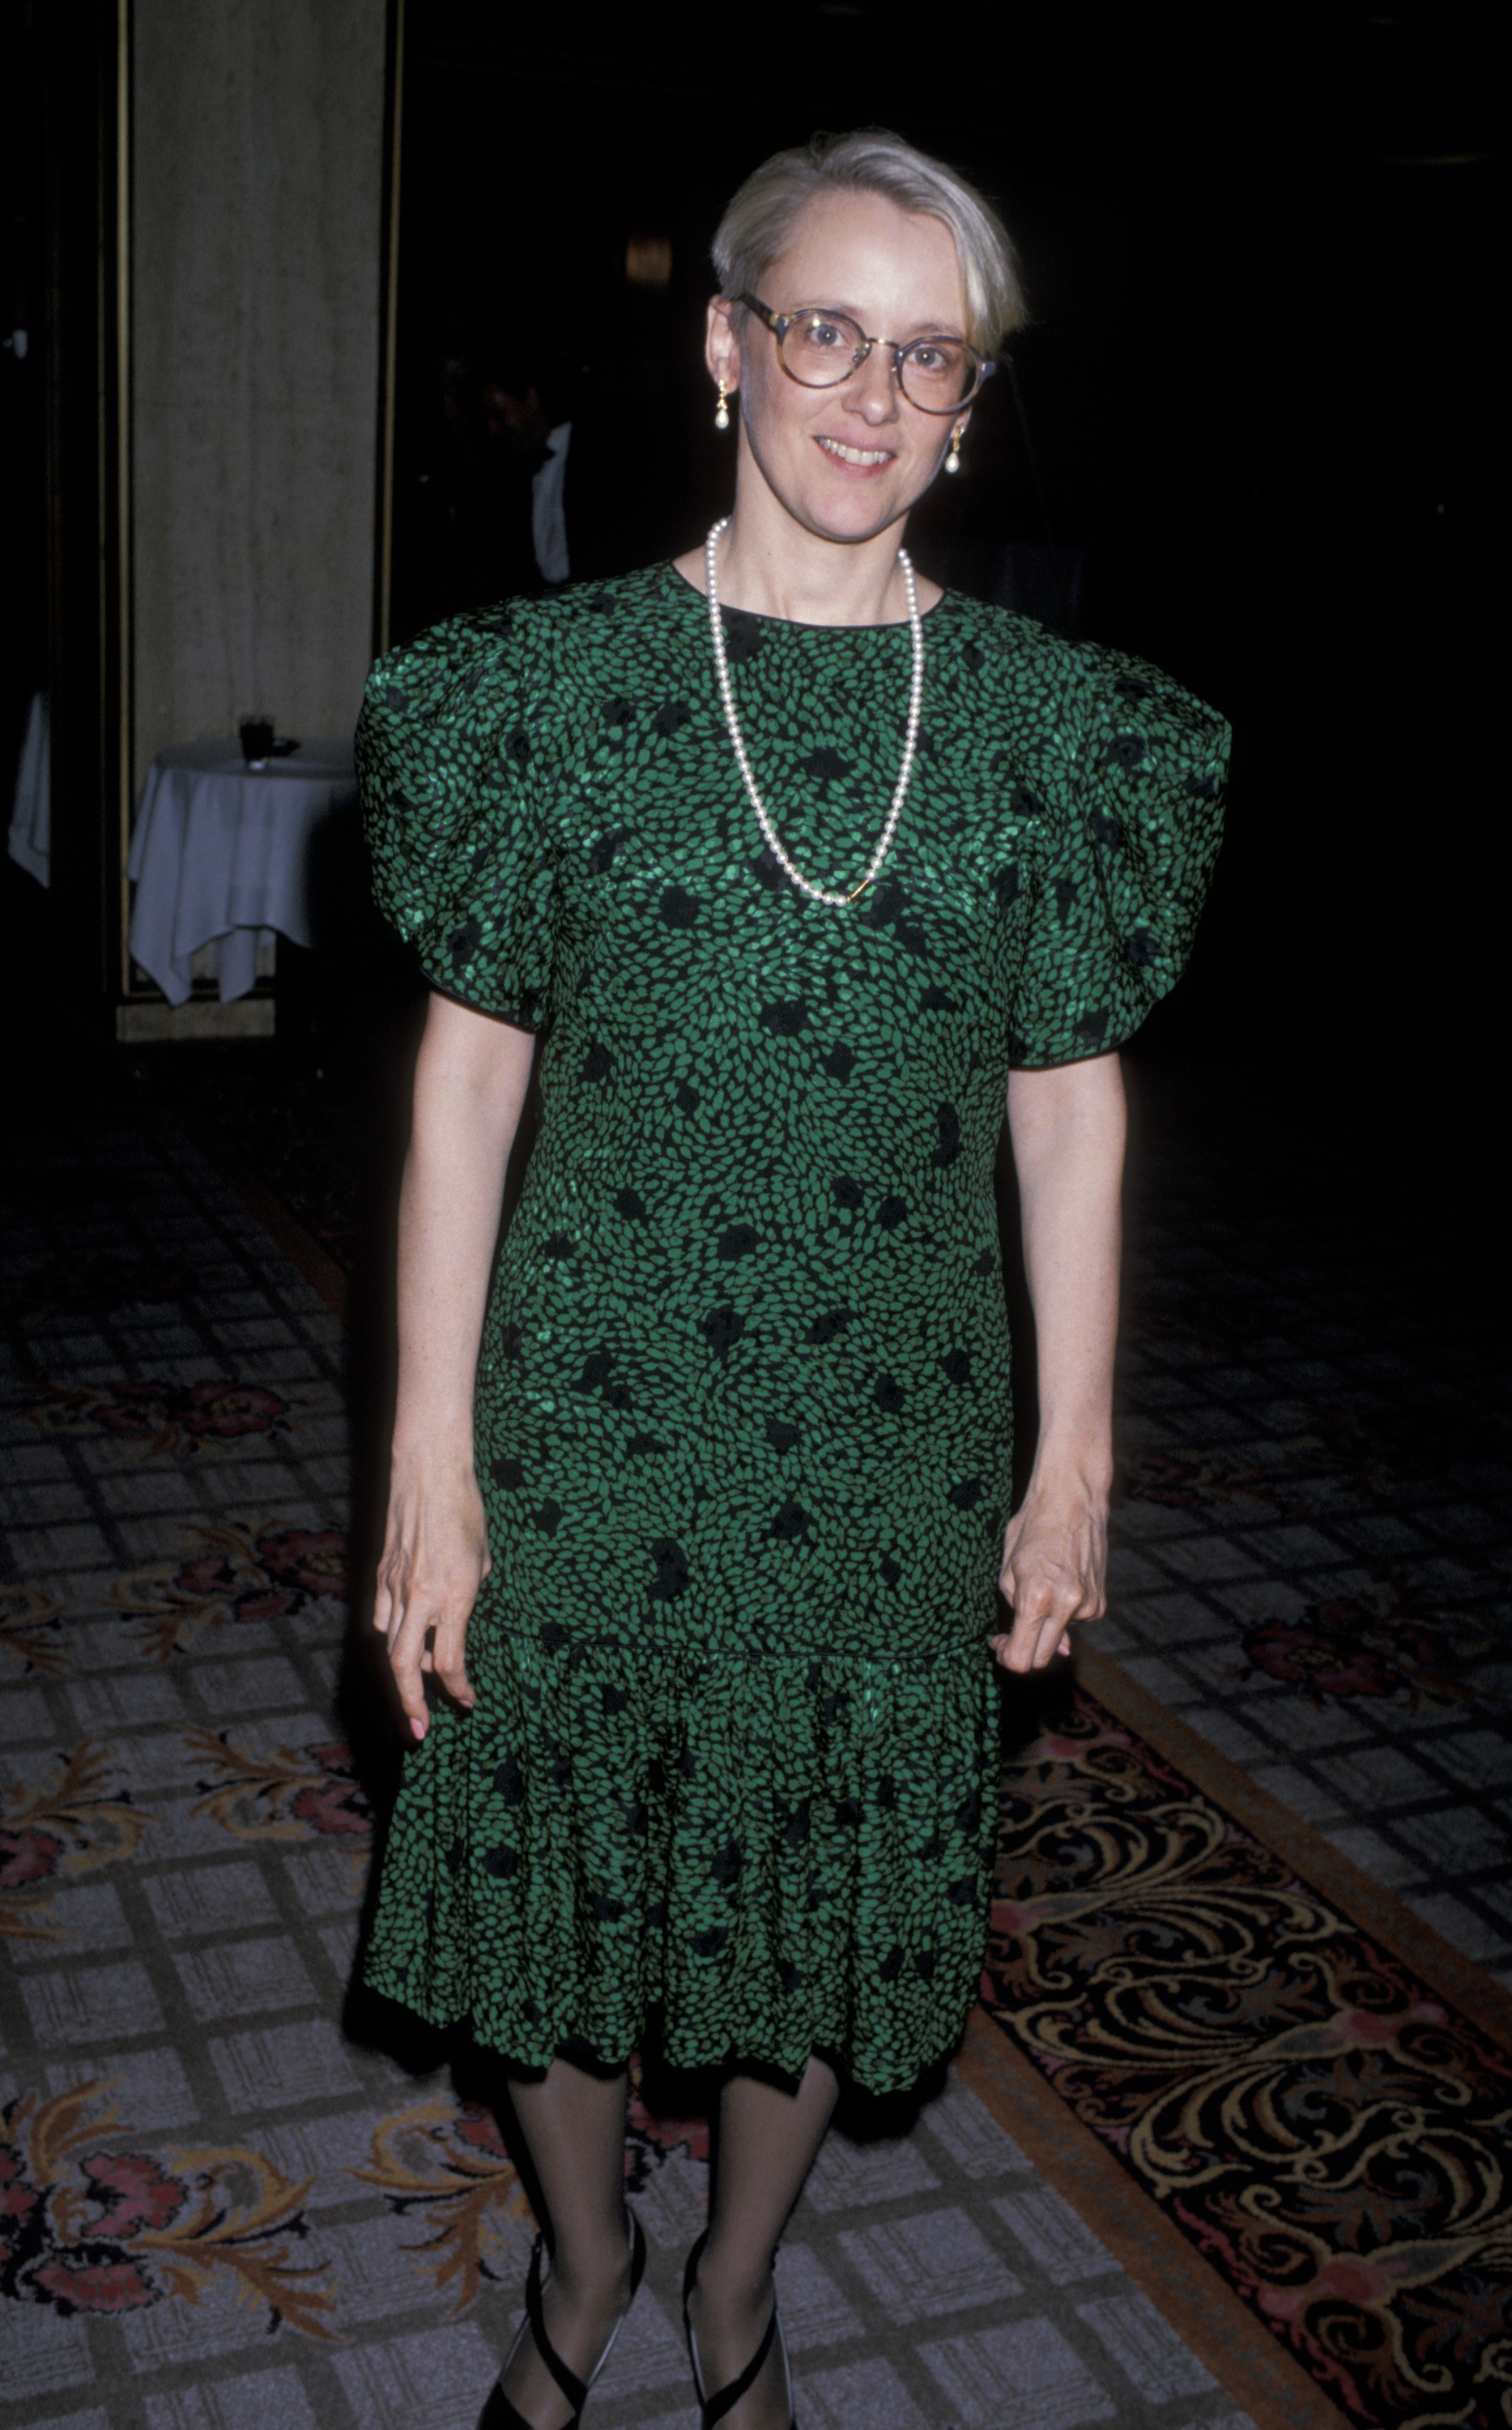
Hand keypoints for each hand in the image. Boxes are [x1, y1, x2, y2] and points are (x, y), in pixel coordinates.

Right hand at [373, 1457, 489, 1739]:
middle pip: (404, 1667)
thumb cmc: (464, 1510)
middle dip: (411, 1705)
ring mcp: (393, 1587)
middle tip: (418, 1731)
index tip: (468, 1700)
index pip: (450, 1662)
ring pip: (388, 1644)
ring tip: (417, 1683)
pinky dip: (391, 1634)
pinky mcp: (379, 1575)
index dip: (459, 1688)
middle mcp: (420, 1598)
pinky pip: (380, 1618)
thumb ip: (471, 1592)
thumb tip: (458, 1615)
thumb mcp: (483, 1557)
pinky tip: (403, 1635)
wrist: (428, 1472)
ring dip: (403, 1670)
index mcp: (454, 1596)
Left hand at [990, 1478, 1107, 1672]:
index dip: (1005, 1657)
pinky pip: (1074, 1622)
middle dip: (1022, 1649)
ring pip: (1058, 1639)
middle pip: (1041, 1659)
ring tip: (1040, 1586)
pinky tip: (1059, 1583)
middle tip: (1009, 1631)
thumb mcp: (1008, 1570)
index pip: (1021, 1658)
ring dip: (1044, 1626)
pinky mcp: (1100, 1603)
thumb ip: (1017, 1610)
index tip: (998, 1643)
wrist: (1071, 1501)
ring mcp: (1087, 1606)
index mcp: (1035, 1598)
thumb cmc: (1031, 1528)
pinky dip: (1062, 1612)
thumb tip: (1053, 1647)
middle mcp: (1066, 1606)